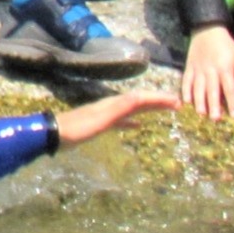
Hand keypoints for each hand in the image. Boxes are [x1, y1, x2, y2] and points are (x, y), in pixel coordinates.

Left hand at [52, 87, 178, 144]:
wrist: (56, 134)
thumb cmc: (79, 128)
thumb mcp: (103, 119)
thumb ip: (121, 109)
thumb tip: (141, 97)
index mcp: (115, 103)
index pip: (142, 98)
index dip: (159, 99)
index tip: (178, 102)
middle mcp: (112, 105)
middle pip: (140, 100)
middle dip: (158, 101)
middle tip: (177, 104)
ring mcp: (107, 114)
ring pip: (133, 108)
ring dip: (149, 108)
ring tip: (164, 111)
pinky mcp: (101, 124)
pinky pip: (122, 120)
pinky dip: (133, 120)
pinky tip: (137, 125)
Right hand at [181, 25, 233, 120]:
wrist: (207, 29)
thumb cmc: (227, 46)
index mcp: (225, 68)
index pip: (230, 89)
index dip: (233, 103)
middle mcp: (211, 70)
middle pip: (213, 90)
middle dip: (214, 106)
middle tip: (216, 119)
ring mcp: (198, 69)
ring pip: (198, 88)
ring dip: (200, 101)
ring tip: (202, 114)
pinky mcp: (189, 67)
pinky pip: (186, 80)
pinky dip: (186, 90)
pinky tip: (186, 101)